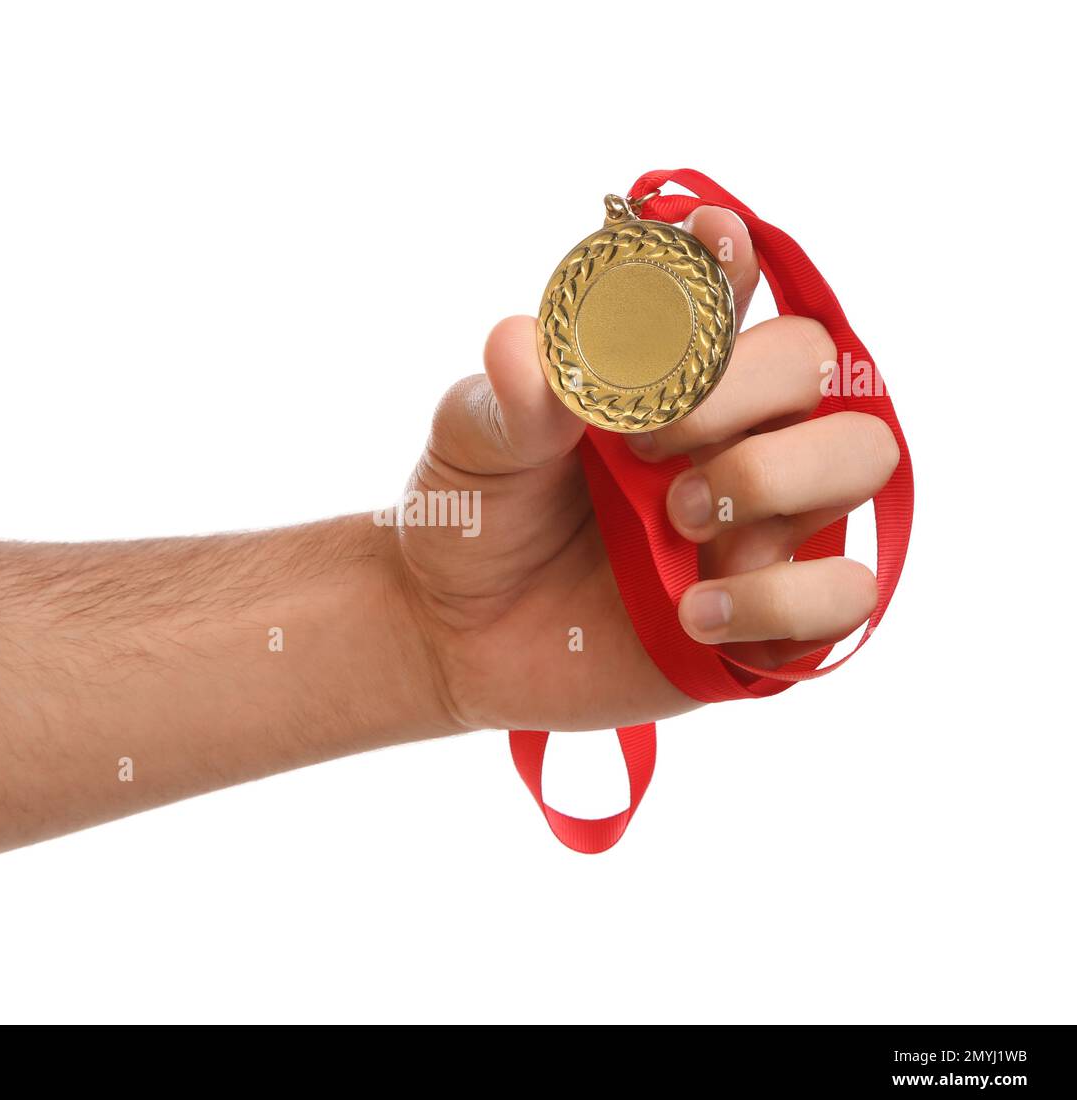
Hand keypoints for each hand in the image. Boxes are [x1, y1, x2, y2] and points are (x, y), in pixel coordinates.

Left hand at [396, 207, 899, 732]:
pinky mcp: (769, 614)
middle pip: (814, 362)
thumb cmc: (476, 521)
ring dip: (776, 477)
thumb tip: (522, 342)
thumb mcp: (471, 452)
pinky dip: (779, 598)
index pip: (730, 296)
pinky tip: (690, 612)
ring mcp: (760, 522)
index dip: (732, 265)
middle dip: (739, 389)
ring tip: (676, 518)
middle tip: (643, 443)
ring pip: (862, 456)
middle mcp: (731, 434)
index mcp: (664, 377)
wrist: (459, 634)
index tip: (709, 244)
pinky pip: (846, 594)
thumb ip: (504, 401)